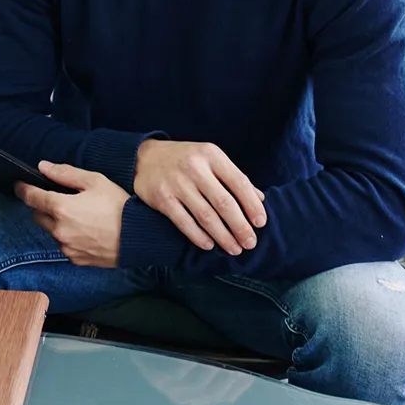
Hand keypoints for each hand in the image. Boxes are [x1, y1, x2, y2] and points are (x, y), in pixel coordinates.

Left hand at [17, 163, 127, 267]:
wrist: (139, 237)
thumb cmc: (119, 206)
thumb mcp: (95, 181)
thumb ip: (65, 174)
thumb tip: (43, 167)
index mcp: (62, 208)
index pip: (31, 197)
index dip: (23, 189)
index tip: (19, 185)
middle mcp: (60, 231)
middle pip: (37, 216)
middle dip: (43, 206)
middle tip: (60, 199)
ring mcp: (67, 247)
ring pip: (51, 231)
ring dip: (56, 222)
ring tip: (79, 215)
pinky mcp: (76, 260)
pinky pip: (64, 245)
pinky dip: (68, 237)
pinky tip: (85, 230)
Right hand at [133, 139, 266, 255]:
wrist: (144, 157)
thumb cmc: (185, 160)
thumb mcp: (210, 160)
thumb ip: (233, 178)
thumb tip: (260, 199)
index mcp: (211, 155)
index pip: (239, 183)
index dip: (252, 205)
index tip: (261, 223)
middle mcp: (195, 167)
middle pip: (224, 203)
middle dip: (240, 227)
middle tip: (250, 243)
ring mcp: (177, 183)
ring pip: (206, 216)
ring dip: (223, 236)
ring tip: (234, 249)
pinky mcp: (162, 198)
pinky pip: (184, 222)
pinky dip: (199, 236)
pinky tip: (209, 245)